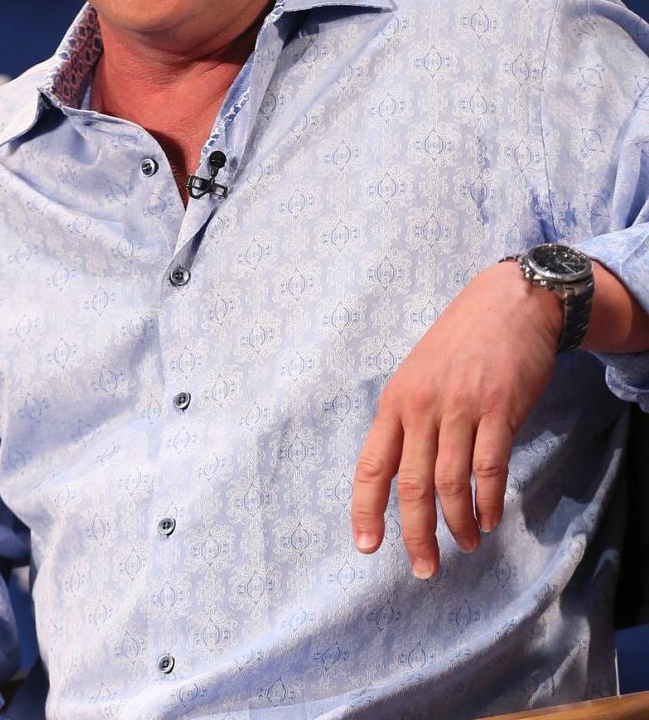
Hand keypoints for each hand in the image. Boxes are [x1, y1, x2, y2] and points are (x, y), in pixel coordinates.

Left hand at [351, 260, 561, 577]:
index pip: (372, 465)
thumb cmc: (460, 343)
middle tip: (425, 569)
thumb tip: (404, 475)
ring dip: (457, 524)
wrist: (508, 304)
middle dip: (416, 534)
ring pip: (451, 483)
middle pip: (413, 486)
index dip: (366, 509)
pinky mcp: (500, 409)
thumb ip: (410, 421)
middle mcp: (422, 407)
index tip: (366, 546)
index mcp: (395, 401)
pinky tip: (490, 518)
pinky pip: (490, 469)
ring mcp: (461, 408)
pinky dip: (489, 502)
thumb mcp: (419, 375)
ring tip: (465, 545)